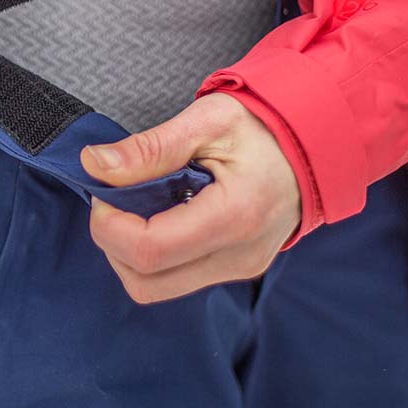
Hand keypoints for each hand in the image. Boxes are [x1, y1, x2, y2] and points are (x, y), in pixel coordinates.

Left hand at [79, 93, 300, 303]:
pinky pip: (176, 278)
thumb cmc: (263, 127)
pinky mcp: (236, 270)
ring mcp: (240, 269)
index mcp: (236, 216)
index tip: (103, 190)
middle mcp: (240, 255)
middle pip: (145, 282)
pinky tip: (162, 213)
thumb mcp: (206, 121)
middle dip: (113, 243)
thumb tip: (93, 165)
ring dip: (129, 251)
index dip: (109, 225)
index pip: (149, 250)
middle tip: (115, 198)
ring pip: (156, 287)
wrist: (314, 144)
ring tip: (140, 203)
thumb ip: (148, 148)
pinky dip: (153, 253)